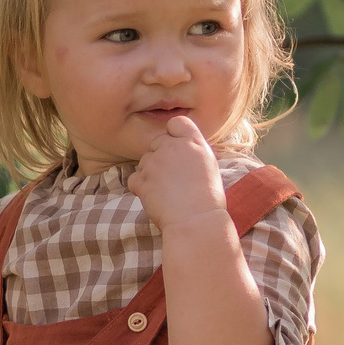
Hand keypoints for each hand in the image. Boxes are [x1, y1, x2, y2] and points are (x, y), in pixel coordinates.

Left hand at [125, 115, 226, 229]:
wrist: (197, 221)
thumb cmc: (208, 199)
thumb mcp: (209, 166)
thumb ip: (193, 152)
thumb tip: (184, 151)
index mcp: (193, 142)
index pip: (176, 122)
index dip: (174, 134)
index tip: (177, 149)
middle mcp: (172, 147)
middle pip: (157, 142)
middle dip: (161, 157)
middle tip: (172, 178)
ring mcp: (154, 162)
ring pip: (144, 162)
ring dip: (150, 174)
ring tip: (166, 193)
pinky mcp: (142, 179)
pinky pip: (134, 179)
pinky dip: (140, 188)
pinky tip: (154, 198)